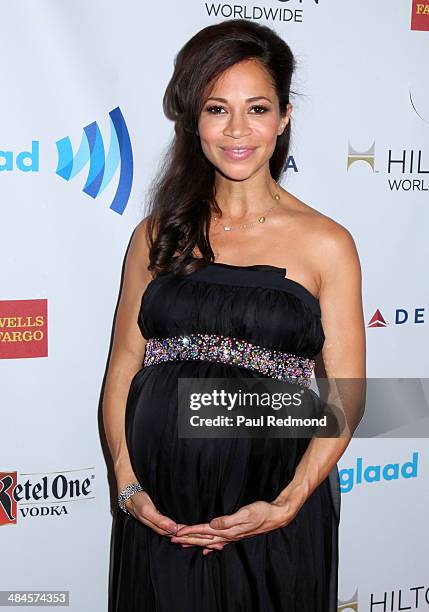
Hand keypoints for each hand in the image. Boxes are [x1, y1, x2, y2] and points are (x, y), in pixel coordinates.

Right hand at [124, 490, 213, 544]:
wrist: (130, 490)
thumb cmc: (138, 501)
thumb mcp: (147, 510)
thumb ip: (159, 521)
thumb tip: (174, 530)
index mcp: (162, 527)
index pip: (183, 536)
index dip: (196, 538)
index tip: (210, 539)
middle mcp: (167, 526)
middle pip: (186, 536)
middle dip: (202, 540)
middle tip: (218, 544)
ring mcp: (167, 521)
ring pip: (186, 532)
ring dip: (199, 536)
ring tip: (215, 540)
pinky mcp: (167, 514)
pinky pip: (182, 525)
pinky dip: (192, 529)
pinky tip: (200, 530)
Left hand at [170, 486, 306, 549]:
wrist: (277, 516)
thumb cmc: (262, 512)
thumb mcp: (246, 513)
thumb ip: (228, 520)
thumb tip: (212, 524)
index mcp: (228, 530)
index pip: (204, 531)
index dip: (190, 531)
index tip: (176, 532)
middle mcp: (229, 535)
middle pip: (204, 538)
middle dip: (188, 539)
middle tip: (172, 539)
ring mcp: (233, 536)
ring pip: (210, 541)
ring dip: (196, 542)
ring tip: (183, 543)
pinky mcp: (237, 533)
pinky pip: (219, 541)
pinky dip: (210, 545)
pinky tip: (207, 550)